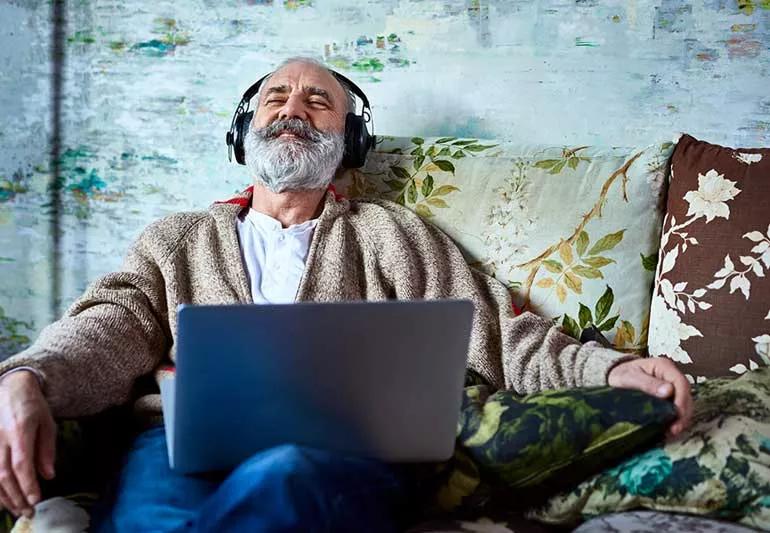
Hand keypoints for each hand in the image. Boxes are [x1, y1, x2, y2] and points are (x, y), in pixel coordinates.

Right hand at [0, 371, 55, 517]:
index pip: (21, 463)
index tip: (35, 499)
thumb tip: (49, 475)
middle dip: (17, 496)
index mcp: (20, 429)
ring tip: (18, 509)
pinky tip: (4, 499)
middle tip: (29, 511)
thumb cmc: (32, 405)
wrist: (11, 387)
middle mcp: (1, 438)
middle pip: (4, 474)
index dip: (27, 484)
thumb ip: (47, 449)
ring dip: (5, 497)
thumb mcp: (48, 422)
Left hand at [607, 357, 692, 437]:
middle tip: (675, 429)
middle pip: (686, 395)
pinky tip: (668, 430)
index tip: (678, 414)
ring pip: (684, 404)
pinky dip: (675, 420)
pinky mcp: (669, 398)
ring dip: (681, 419)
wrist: (614, 377)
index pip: (681, 383)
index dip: (682, 400)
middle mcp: (671, 376)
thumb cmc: (621, 375)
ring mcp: (671, 387)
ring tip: (672, 432)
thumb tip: (668, 391)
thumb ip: (647, 383)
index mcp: (664, 366)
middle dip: (683, 414)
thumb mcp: (629, 377)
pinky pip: (676, 410)